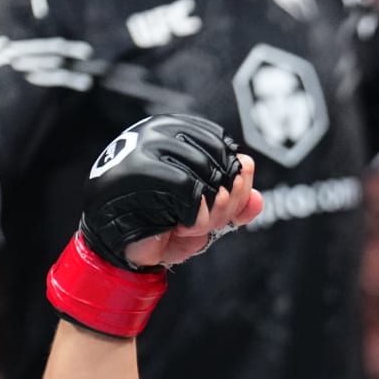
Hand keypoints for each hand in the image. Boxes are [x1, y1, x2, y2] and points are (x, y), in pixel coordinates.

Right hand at [77, 114, 261, 269]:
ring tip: (187, 226)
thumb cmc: (161, 225)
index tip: (216, 206)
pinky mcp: (139, 170)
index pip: (224, 148)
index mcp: (176, 132)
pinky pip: (190, 191)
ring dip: (210, 215)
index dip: (234, 183)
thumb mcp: (208, 214)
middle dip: (225, 204)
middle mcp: (161, 131)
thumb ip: (235, 203)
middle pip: (222, 163)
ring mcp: (147, 147)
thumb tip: (256, 198)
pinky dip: (196, 219)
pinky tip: (179, 227)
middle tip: (203, 222)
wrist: (121, 247)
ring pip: (209, 177)